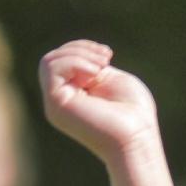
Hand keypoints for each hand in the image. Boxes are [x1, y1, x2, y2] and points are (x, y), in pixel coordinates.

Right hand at [38, 40, 158, 162]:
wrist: (136, 137)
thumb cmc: (133, 112)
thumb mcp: (109, 78)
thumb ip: (88, 66)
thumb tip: (72, 52)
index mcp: (73, 96)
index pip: (61, 60)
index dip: (82, 48)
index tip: (107, 56)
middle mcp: (60, 103)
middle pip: (52, 59)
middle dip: (80, 48)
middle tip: (106, 59)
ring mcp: (55, 106)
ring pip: (48, 62)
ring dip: (78, 54)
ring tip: (102, 66)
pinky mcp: (55, 106)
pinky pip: (51, 68)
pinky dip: (74, 62)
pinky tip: (95, 74)